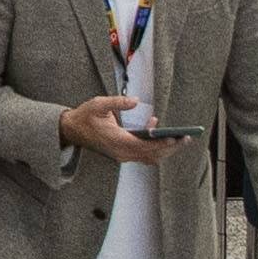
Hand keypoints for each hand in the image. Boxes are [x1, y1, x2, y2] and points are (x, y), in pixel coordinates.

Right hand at [59, 95, 173, 162]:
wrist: (71, 130)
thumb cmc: (84, 116)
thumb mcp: (98, 104)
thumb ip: (117, 102)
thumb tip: (136, 101)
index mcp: (117, 141)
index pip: (145, 146)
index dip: (162, 143)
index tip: (175, 138)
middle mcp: (121, 152)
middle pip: (152, 155)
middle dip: (170, 147)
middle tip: (186, 138)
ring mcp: (122, 155)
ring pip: (149, 157)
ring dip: (165, 149)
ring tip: (180, 139)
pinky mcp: (122, 154)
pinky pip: (143, 154)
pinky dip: (154, 147)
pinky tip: (156, 131)